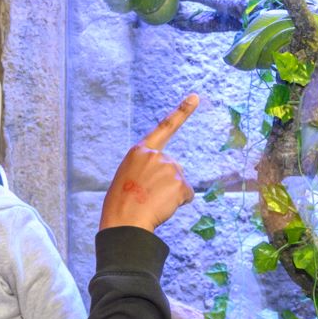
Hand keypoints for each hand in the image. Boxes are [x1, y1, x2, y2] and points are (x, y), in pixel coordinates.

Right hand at [100, 95, 197, 231]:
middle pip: (173, 167)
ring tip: (151, 203)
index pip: (164, 127)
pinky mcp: (179, 184)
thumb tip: (170, 177)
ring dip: (170, 195)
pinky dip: (178, 204)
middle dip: (166, 183)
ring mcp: (169, 168)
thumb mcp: (128, 177)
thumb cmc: (122, 204)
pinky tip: (162, 208)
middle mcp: (156, 155)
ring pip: (179, 183)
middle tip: (147, 197)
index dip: (182, 111)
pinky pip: (186, 195)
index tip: (196, 97)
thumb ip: (146, 169)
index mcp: (139, 151)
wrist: (123, 222)